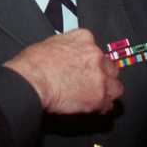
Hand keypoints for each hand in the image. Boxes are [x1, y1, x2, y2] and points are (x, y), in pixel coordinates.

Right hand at [3, 28, 122, 114]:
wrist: (30, 80)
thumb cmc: (33, 63)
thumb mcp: (52, 43)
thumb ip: (68, 48)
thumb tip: (69, 57)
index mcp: (84, 38)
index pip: (98, 51)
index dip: (93, 63)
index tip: (87, 70)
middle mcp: (96, 55)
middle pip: (111, 68)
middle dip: (103, 76)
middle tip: (91, 84)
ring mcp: (99, 76)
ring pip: (115, 87)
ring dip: (106, 93)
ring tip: (94, 98)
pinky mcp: (98, 97)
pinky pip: (108, 106)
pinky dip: (100, 108)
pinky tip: (89, 107)